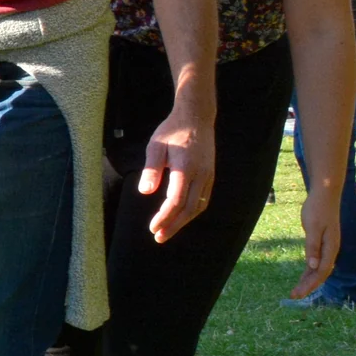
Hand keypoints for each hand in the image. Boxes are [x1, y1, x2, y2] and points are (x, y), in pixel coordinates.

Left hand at [138, 99, 215, 242]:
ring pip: (199, 205)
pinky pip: (203, 198)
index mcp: (186, 168)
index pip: (176, 200)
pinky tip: (180, 218)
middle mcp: (201, 174)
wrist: (196, 118)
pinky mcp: (210, 175)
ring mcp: (208, 175)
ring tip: (167, 232)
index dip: (165, 217)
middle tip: (159, 237)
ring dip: (183, 221)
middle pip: (189, 208)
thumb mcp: (156, 145)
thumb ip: (151, 169)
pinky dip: (192, 212)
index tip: (152, 228)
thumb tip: (145, 192)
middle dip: (174, 225)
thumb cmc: (171, 131)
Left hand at [290, 179, 340, 299]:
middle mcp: (331, 249)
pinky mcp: (323, 243)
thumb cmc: (318, 209)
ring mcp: (328, 247)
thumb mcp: (313, 228)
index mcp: (331, 247)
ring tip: (296, 291)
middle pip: (321, 273)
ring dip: (308, 280)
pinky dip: (309, 271)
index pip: (321, 271)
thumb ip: (313, 247)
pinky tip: (303, 278)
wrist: (325, 194)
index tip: (298, 294)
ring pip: (318, 268)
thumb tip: (313, 266)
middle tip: (293, 296)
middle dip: (308, 286)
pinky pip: (317, 261)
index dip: (310, 284)